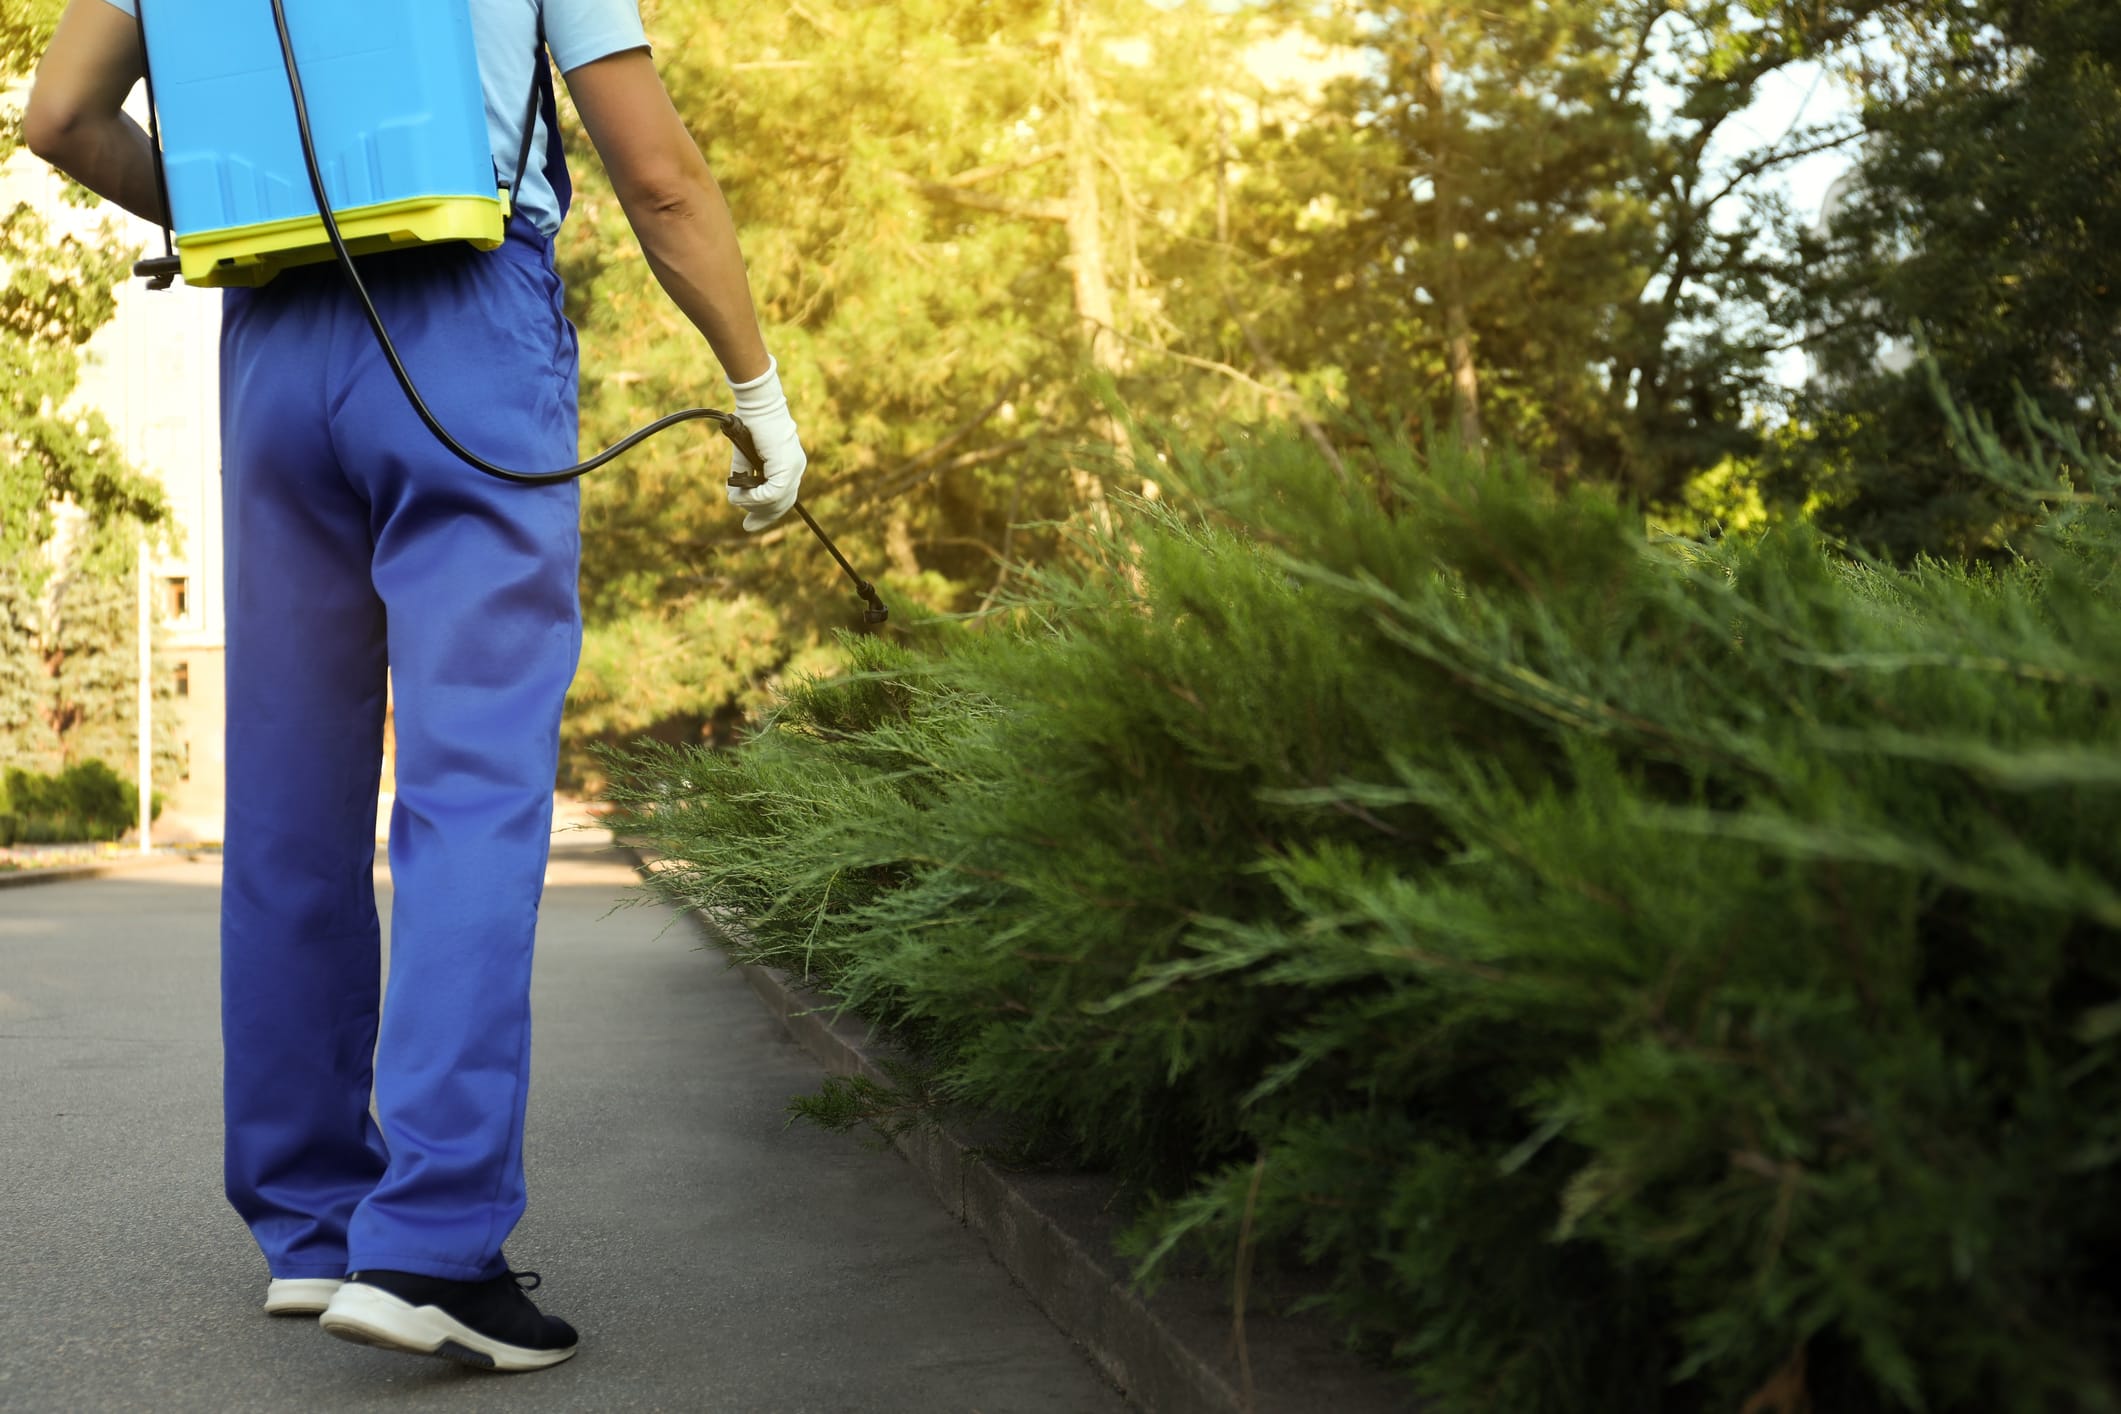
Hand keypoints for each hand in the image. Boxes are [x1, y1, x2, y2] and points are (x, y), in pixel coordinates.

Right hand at [725, 356, 805, 531]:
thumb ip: (746, 475)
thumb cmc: (749, 423)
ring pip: (776, 502)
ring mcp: (793, 468)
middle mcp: (796, 468)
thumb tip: (738, 497)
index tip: (751, 524)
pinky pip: (771, 494)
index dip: (768, 514)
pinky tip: (740, 492)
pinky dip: (753, 497)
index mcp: (790, 464)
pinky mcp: (786, 467)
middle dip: (763, 517)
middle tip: (747, 526)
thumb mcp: (746, 456)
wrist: (757, 404)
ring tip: (737, 498)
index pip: (785, 497)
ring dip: (753, 504)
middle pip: (783, 505)